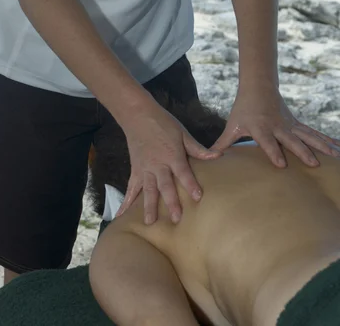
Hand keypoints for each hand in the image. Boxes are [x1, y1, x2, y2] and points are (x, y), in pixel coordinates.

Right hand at [116, 102, 220, 223]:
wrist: (138, 116)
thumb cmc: (164, 123)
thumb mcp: (183, 134)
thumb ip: (197, 149)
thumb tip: (217, 155)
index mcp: (172, 155)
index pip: (183, 172)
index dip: (191, 184)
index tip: (198, 197)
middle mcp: (157, 165)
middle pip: (165, 186)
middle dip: (171, 202)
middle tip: (176, 219)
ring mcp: (144, 169)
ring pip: (147, 190)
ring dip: (148, 207)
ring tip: (149, 223)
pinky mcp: (135, 170)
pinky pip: (131, 188)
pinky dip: (126, 202)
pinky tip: (122, 215)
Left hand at [212, 85, 339, 166]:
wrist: (259, 86)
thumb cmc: (243, 109)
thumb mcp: (232, 125)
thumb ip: (221, 144)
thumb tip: (207, 159)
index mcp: (261, 128)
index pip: (267, 142)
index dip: (274, 152)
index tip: (281, 165)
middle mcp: (279, 126)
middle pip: (293, 140)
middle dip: (304, 152)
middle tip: (314, 164)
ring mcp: (291, 125)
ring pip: (309, 136)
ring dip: (323, 146)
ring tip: (338, 157)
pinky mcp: (297, 125)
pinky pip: (314, 134)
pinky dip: (327, 141)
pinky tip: (339, 149)